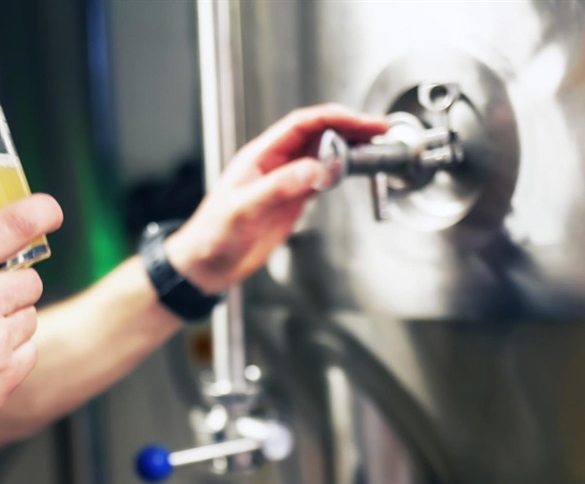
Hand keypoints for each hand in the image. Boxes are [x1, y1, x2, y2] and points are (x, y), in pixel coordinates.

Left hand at [164, 104, 388, 293]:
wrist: (207, 264)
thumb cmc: (213, 235)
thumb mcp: (244, 209)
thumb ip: (279, 187)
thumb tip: (314, 169)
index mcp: (260, 157)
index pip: (302, 125)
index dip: (333, 118)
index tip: (359, 121)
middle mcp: (274, 165)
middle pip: (318, 135)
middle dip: (349, 128)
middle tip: (378, 130)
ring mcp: (284, 183)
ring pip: (322, 155)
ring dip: (348, 148)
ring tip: (373, 146)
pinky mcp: (290, 203)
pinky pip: (320, 179)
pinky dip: (339, 172)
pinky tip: (352, 171)